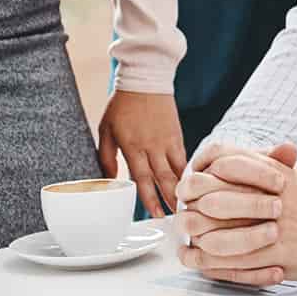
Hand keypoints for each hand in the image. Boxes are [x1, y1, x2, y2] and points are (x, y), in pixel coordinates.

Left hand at [96, 90, 185, 217]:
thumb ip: (106, 157)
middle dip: (171, 199)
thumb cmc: (122, 105)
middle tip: (177, 217)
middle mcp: (152, 145)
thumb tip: (110, 180)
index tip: (156, 214)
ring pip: (177, 169)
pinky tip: (191, 183)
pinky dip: (187, 171)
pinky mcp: (177, 134)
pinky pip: (183, 157)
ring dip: (182, 188)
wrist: (145, 78)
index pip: (142, 178)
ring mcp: (167, 139)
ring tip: (188, 204)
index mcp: (132, 146)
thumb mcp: (105, 130)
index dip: (150, 198)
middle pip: (164, 177)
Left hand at [176, 141, 296, 285]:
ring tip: (185, 234)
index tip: (193, 178)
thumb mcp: (294, 173)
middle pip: (212, 197)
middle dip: (190, 203)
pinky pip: (228, 262)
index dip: (202, 167)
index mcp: (274, 172)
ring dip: (194, 234)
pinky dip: (205, 260)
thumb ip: (264, 161)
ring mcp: (271, 230)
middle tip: (183, 208)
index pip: (226, 160)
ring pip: (214, 234)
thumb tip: (225, 155)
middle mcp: (271, 199)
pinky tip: (195, 256)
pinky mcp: (271, 257)